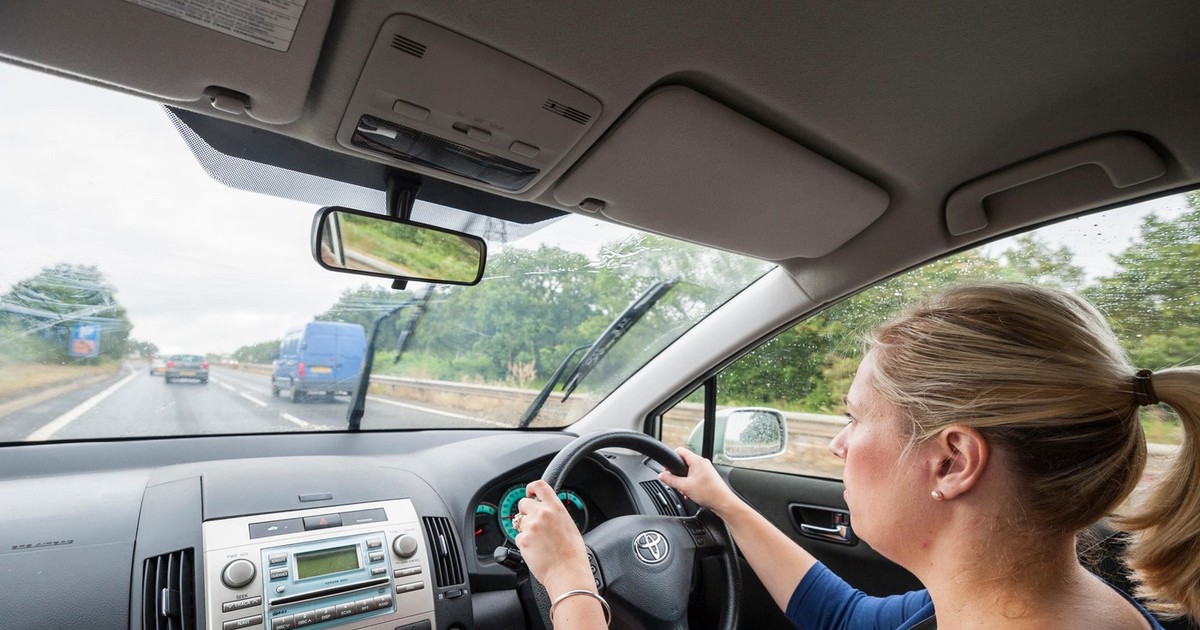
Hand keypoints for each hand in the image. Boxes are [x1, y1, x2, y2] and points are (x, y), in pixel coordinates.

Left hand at [513, 480, 594, 595]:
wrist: (567, 572)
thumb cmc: (572, 553)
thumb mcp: (569, 525)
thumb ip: (555, 514)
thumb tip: (547, 513)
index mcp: (555, 507)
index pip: (539, 485)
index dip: (531, 487)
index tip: (529, 492)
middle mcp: (542, 514)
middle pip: (523, 503)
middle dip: (525, 512)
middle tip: (533, 524)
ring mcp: (531, 526)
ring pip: (519, 522)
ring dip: (525, 529)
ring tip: (538, 542)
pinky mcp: (522, 540)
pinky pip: (518, 537)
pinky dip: (524, 543)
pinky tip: (536, 550)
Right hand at [658, 447, 741, 516]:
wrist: (723, 503)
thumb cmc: (709, 493)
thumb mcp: (685, 486)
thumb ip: (671, 480)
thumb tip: (662, 475)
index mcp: (697, 461)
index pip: (680, 451)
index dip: (671, 458)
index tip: (667, 468)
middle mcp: (702, 463)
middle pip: (684, 463)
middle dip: (678, 474)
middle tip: (675, 482)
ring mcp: (706, 470)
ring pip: (689, 472)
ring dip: (684, 481)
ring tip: (685, 491)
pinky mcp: (708, 478)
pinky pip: (695, 477)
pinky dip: (691, 484)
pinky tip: (690, 494)